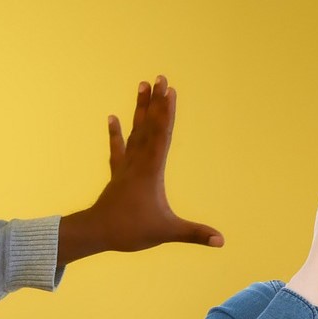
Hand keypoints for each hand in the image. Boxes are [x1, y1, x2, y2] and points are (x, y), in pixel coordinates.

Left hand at [57, 76, 222, 265]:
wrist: (96, 232)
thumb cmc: (130, 231)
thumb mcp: (166, 232)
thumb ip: (194, 234)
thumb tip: (221, 242)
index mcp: (151, 170)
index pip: (161, 135)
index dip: (166, 112)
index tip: (170, 91)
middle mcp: (138, 162)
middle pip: (149, 126)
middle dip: (156, 101)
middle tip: (159, 77)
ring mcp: (126, 166)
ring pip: (134, 132)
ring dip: (139, 109)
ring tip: (141, 85)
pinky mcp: (118, 174)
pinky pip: (118, 149)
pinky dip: (116, 134)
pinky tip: (112, 117)